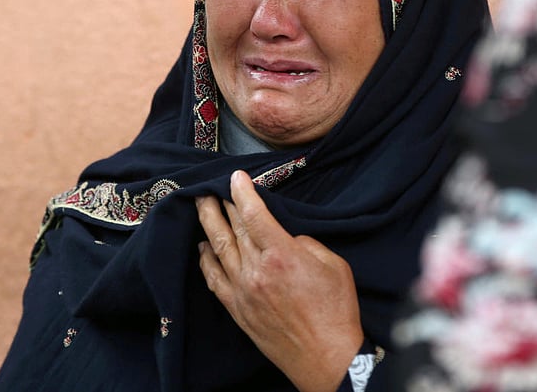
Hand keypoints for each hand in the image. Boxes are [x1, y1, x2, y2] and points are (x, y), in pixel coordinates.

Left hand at [196, 170, 363, 391]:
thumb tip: (284, 235)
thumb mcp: (333, 264)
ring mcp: (243, 291)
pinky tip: (202, 248)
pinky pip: (213, 279)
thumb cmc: (336, 312)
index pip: (254, 214)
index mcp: (282, 255)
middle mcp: (256, 270)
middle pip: (232, 228)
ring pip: (218, 249)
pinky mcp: (237, 310)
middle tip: (210, 187)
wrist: (327, 359)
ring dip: (208, 224)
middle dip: (220, 203)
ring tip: (200, 206)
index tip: (235, 176)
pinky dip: (205, 260)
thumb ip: (305, 243)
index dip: (242, 191)